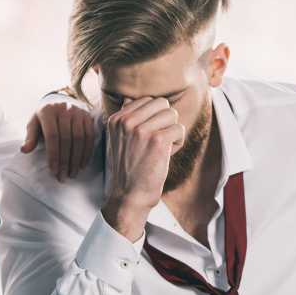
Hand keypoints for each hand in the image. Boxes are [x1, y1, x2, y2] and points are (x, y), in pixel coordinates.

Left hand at [21, 100, 96, 180]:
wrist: (59, 101)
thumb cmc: (44, 117)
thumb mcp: (34, 123)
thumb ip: (30, 137)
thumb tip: (24, 150)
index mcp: (48, 111)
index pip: (52, 136)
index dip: (53, 154)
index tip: (53, 170)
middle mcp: (64, 109)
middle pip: (67, 139)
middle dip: (65, 160)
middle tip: (63, 176)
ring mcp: (78, 112)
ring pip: (80, 139)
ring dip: (77, 159)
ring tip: (73, 173)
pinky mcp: (88, 117)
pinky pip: (90, 136)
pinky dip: (87, 152)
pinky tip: (82, 164)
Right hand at [100, 97, 184, 240]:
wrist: (129, 196)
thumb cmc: (129, 168)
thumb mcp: (119, 139)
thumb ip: (126, 118)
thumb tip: (129, 98)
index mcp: (116, 119)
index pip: (147, 100)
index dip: (154, 118)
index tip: (148, 137)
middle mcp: (126, 121)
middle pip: (162, 103)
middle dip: (165, 121)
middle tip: (158, 141)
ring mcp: (141, 130)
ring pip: (172, 115)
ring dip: (172, 132)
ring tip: (161, 149)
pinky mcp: (157, 140)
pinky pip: (179, 129)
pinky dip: (178, 143)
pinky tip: (166, 155)